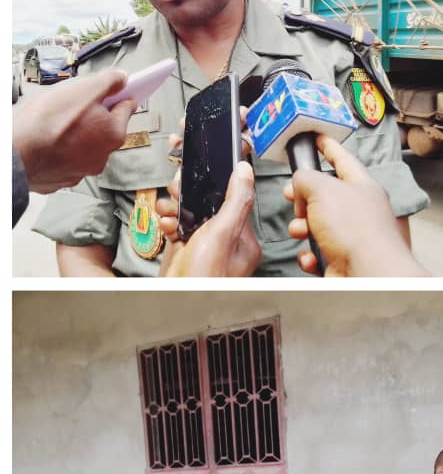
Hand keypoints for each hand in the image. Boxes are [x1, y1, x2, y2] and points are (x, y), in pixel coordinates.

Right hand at [12, 69, 137, 192]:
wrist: (15, 152)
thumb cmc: (47, 122)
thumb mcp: (83, 89)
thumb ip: (108, 82)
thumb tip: (121, 78)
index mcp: (113, 134)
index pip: (126, 110)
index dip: (119, 96)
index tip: (118, 91)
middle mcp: (102, 156)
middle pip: (103, 128)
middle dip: (92, 115)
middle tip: (72, 105)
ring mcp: (81, 170)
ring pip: (83, 145)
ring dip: (75, 134)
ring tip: (52, 122)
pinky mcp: (61, 177)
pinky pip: (64, 158)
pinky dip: (58, 149)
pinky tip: (45, 139)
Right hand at [157, 161, 260, 276]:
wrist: (174, 303)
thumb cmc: (205, 279)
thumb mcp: (222, 233)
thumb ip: (235, 201)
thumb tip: (245, 172)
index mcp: (244, 239)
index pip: (235, 200)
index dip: (217, 183)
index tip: (203, 169)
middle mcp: (226, 243)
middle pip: (210, 205)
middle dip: (190, 194)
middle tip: (178, 188)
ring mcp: (204, 247)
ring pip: (191, 214)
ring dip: (176, 207)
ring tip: (169, 209)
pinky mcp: (184, 251)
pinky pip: (177, 227)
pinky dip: (168, 222)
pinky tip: (166, 224)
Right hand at [284, 135, 427, 276]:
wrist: (368, 275)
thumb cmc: (356, 231)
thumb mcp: (322, 189)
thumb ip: (306, 178)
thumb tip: (299, 187)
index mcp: (362, 186)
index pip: (343, 159)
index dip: (328, 147)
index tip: (319, 138)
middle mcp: (360, 211)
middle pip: (324, 195)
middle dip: (303, 197)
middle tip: (292, 197)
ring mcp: (351, 237)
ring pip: (316, 225)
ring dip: (301, 228)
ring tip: (302, 230)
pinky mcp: (342, 261)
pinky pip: (316, 253)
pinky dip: (309, 255)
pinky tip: (312, 256)